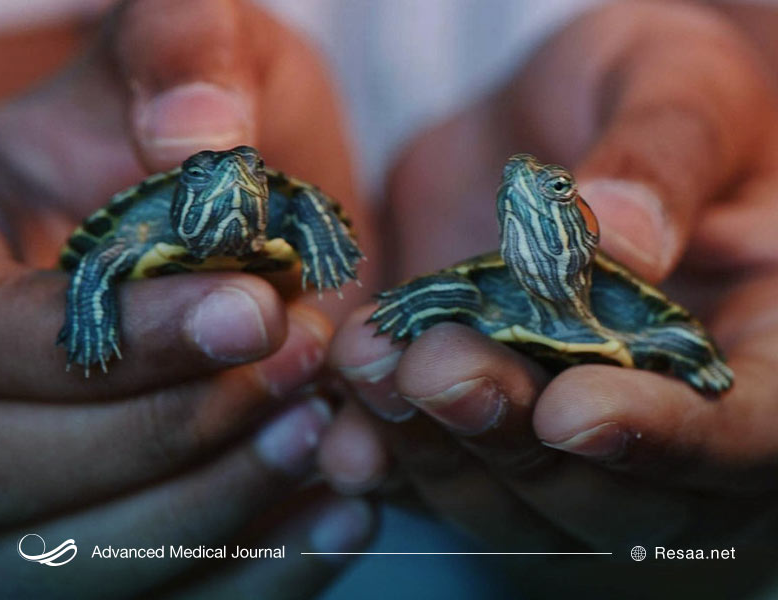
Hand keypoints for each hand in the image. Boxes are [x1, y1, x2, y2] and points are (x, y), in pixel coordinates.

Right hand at [0, 1, 373, 596]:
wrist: (242, 190)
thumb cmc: (205, 106)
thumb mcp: (192, 41)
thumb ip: (181, 52)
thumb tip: (193, 137)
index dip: (112, 346)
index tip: (253, 314)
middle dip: (163, 439)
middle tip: (299, 386)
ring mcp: (14, 481)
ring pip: (63, 562)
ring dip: (208, 516)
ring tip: (324, 448)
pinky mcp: (97, 525)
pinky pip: (147, 594)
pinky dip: (247, 576)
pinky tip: (342, 518)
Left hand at [322, 4, 777, 595]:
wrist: (552, 123)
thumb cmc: (645, 91)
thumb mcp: (678, 84)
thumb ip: (664, 157)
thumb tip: (626, 245)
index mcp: (761, 354)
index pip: (741, 435)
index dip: (663, 440)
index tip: (574, 412)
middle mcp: (670, 427)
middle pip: (611, 495)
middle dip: (514, 441)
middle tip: (440, 368)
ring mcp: (568, 445)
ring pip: (512, 503)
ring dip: (433, 451)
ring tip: (372, 368)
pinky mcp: (482, 432)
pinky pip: (438, 482)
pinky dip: (388, 463)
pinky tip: (339, 427)